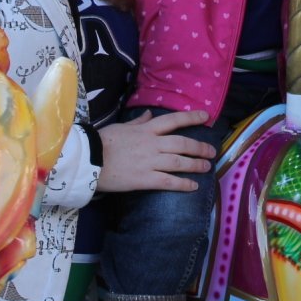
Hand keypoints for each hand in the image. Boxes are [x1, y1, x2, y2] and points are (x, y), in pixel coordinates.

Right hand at [96, 110, 216, 192]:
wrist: (89, 160)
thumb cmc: (102, 142)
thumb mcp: (121, 127)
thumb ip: (138, 122)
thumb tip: (148, 114)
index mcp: (146, 129)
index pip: (174, 120)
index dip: (191, 118)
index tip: (206, 117)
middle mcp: (152, 144)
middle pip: (183, 143)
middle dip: (200, 147)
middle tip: (212, 151)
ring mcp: (150, 162)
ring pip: (180, 162)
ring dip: (196, 165)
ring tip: (207, 167)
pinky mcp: (145, 179)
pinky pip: (169, 181)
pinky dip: (184, 184)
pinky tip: (194, 186)